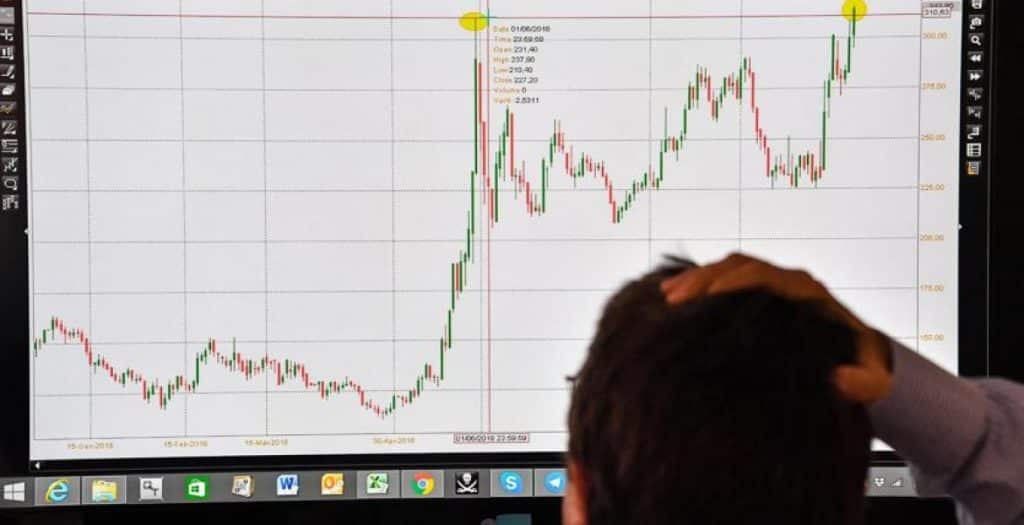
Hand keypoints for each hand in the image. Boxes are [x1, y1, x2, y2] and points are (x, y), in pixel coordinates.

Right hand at [660, 253, 892, 404]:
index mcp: (809, 292)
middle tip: (672, 299)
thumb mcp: (870, 379)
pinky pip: (726, 277)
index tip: (704, 298)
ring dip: (697, 278)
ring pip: (729, 268)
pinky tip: (673, 296)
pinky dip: (701, 283)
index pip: (765, 277)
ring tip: (666, 296)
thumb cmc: (862, 367)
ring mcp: (773, 282)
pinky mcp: (761, 291)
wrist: (862, 355)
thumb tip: (840, 380)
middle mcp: (790, 280)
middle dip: (704, 279)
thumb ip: (862, 383)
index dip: (733, 284)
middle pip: (740, 266)